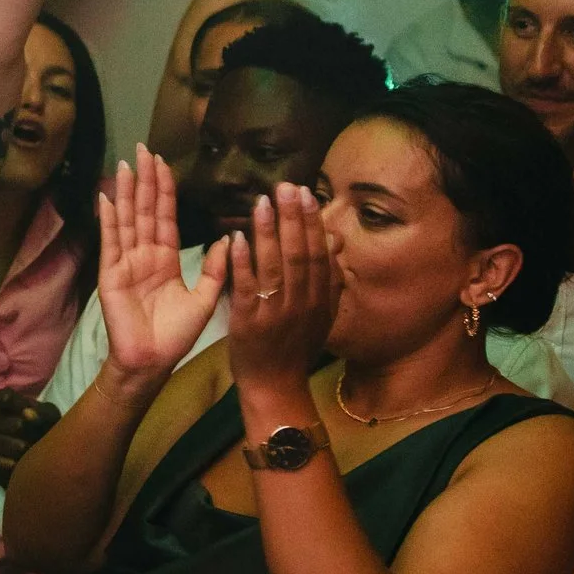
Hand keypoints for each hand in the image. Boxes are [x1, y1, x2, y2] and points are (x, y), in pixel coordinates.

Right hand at [0, 389, 56, 487]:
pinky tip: (15, 464)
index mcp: (1, 404)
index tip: (22, 405)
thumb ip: (41, 413)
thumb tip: (27, 413)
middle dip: (5, 422)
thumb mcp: (49, 418)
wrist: (43, 459)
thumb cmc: (44, 428)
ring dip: (6, 442)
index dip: (5, 399)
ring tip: (24, 447)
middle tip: (20, 425)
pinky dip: (1, 462)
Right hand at [96, 145, 227, 378]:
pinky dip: (108, 219)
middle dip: (146, 179)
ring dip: (127, 191)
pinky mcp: (111, 273)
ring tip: (127, 163)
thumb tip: (229, 238)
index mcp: (167, 259)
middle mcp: (145, 255)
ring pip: (128, 219)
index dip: (166, 190)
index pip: (167, 216)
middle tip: (144, 148)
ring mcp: (126, 262)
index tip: (164, 163)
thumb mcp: (205, 299)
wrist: (152, 361)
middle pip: (146, 210)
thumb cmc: (177, 335)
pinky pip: (111, 241)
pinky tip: (107, 197)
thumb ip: (216, 268)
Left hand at [224, 184, 338, 393]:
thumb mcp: (320, 314)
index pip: (318, 254)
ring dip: (268, 232)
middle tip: (285, 187)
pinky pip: (246, 287)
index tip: (305, 194)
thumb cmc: (294, 346)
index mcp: (320, 299)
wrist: (275, 385)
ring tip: (262, 203)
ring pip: (275, 267)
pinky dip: (243, 262)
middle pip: (300, 255)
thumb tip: (336, 242)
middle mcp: (302, 303)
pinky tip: (237, 238)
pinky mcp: (249, 322)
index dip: (312, 223)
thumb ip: (328, 280)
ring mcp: (276, 312)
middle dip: (293, 219)